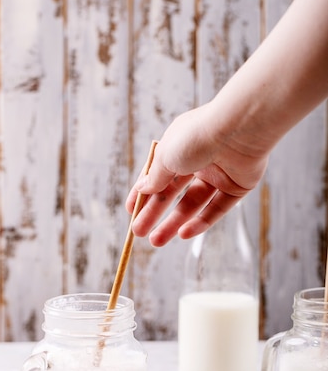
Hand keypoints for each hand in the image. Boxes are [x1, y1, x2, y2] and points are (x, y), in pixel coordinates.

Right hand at [126, 103, 268, 245]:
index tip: (131, 211)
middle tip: (139, 232)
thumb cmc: (197, 136)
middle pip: (174, 192)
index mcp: (180, 145)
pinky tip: (183, 234)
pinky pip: (217, 208)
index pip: (158, 174)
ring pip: (193, 203)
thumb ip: (155, 177)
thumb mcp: (166, 157)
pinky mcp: (237, 186)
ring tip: (156, 241)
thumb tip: (143, 190)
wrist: (239, 130)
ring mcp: (219, 173)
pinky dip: (201, 222)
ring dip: (174, 222)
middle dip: (155, 213)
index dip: (144, 193)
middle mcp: (199, 158)